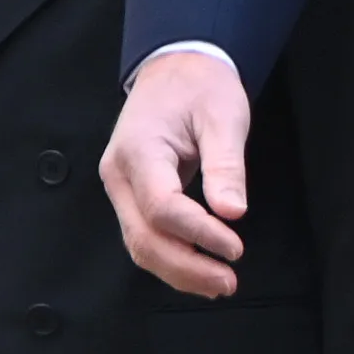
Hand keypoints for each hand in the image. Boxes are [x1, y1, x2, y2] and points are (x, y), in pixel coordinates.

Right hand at [103, 50, 249, 295]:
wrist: (175, 70)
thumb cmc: (200, 87)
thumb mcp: (223, 116)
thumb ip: (225, 165)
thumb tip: (232, 212)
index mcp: (138, 150)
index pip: (162, 206)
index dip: (198, 233)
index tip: (235, 246)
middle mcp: (119, 175)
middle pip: (143, 237)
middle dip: (186, 267)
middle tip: (228, 281)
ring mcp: (120, 189)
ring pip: (139, 245)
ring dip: (178, 271)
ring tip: (218, 284)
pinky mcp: (131, 197)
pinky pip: (144, 237)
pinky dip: (171, 260)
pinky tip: (199, 270)